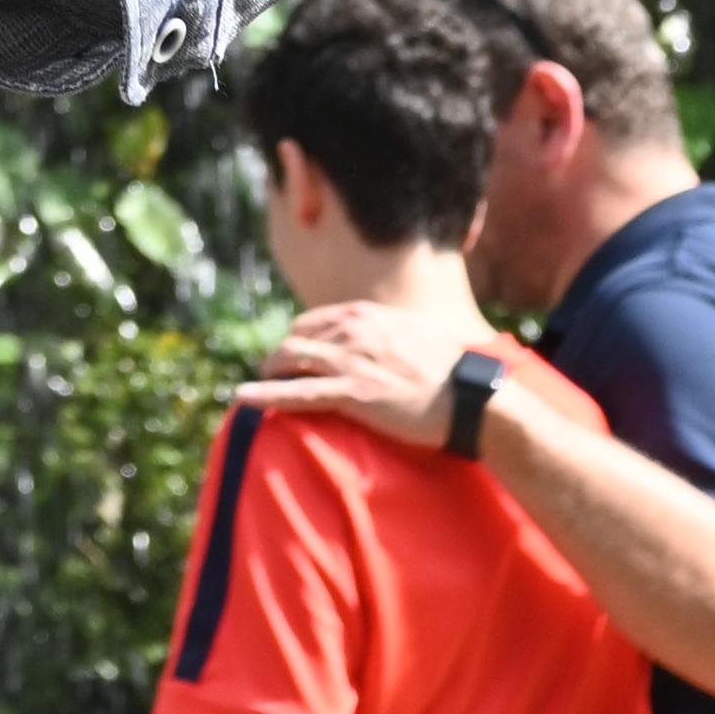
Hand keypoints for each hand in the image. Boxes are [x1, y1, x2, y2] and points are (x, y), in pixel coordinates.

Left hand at [252, 301, 472, 448]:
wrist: (471, 397)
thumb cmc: (453, 372)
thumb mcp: (416, 336)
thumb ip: (391, 334)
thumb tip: (387, 342)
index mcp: (366, 315)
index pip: (315, 321)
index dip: (299, 340)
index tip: (292, 356)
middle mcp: (352, 330)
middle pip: (296, 338)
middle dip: (280, 357)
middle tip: (272, 377)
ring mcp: (351, 361)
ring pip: (290, 360)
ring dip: (268, 373)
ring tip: (253, 389)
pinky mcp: (353, 394)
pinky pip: (298, 394)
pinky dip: (266, 395)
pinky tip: (243, 398)